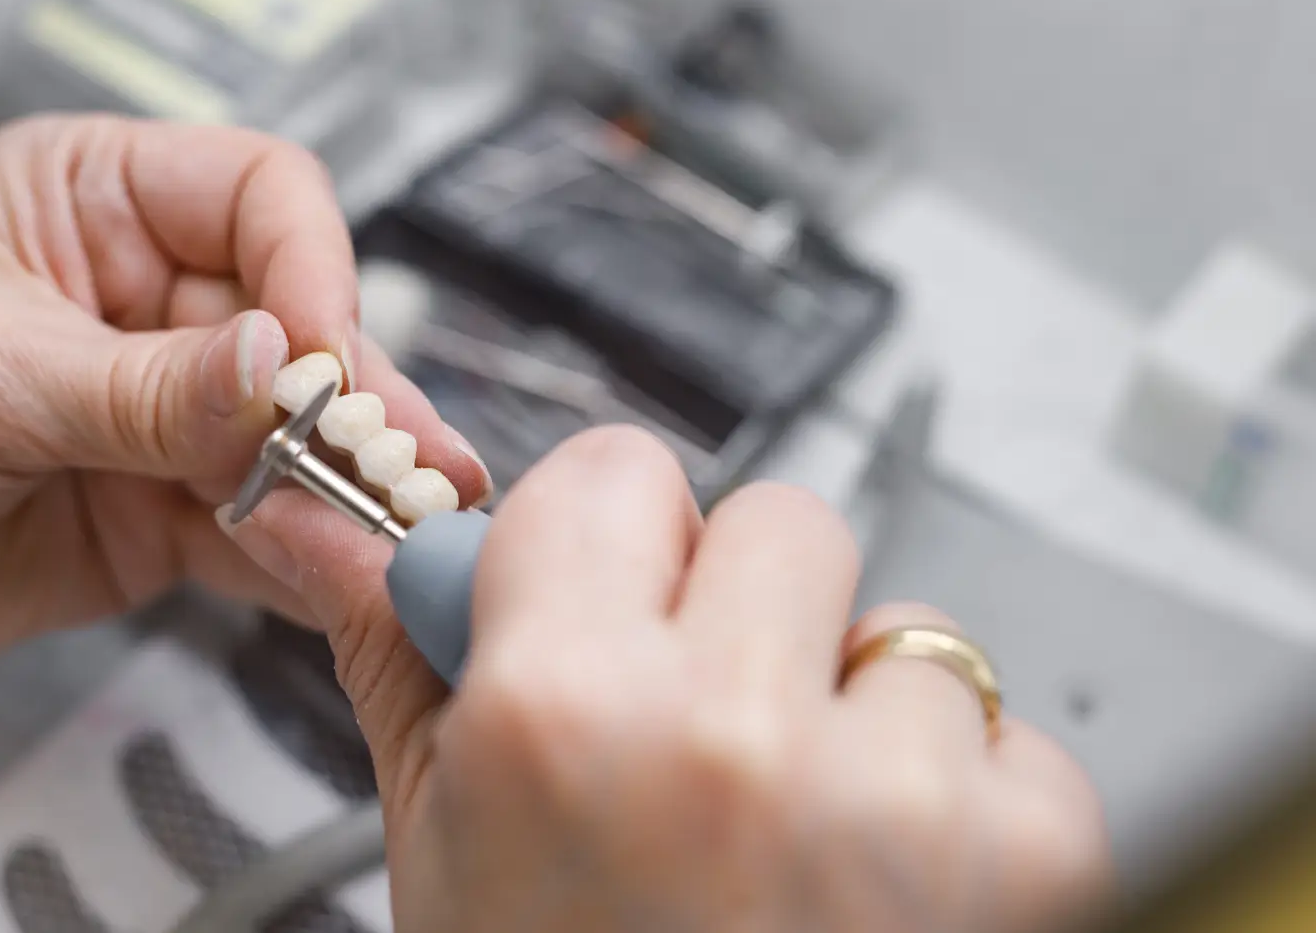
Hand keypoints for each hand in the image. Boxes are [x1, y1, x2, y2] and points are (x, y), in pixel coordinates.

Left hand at [0, 115, 487, 679]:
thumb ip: (147, 386)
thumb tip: (282, 369)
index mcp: (96, 203)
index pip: (259, 198)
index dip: (308, 267)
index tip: (314, 356)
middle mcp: (145, 301)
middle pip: (296, 328)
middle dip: (353, 397)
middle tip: (414, 461)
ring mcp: (156, 415)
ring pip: (289, 438)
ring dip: (348, 483)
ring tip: (416, 526)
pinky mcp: (154, 514)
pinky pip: (253, 530)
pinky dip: (301, 556)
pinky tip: (350, 577)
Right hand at [242, 427, 1111, 932]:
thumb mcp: (444, 844)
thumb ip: (403, 654)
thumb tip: (329, 520)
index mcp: (561, 713)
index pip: (617, 471)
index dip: (614, 544)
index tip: (616, 604)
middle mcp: (729, 736)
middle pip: (781, 522)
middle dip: (745, 614)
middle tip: (708, 738)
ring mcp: (893, 796)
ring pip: (906, 629)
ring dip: (858, 714)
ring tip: (797, 841)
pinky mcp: (1032, 856)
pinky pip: (1005, 736)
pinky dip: (959, 801)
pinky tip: (884, 890)